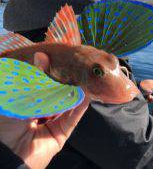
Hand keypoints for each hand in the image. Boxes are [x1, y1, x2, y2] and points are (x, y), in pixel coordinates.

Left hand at [0, 52, 89, 168]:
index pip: (44, 85)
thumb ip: (34, 77)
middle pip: (58, 94)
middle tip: (78, 68)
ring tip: (87, 78)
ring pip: (67, 105)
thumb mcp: (21, 94)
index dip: (53, 74)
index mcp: (28, 102)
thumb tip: (41, 55)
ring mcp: (52, 123)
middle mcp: (41, 112)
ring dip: (77, 93)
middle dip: (68, 82)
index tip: (63, 61)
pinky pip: (73, 118)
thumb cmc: (8, 120)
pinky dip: (81, 106)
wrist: (9, 153)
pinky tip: (88, 94)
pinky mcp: (61, 133)